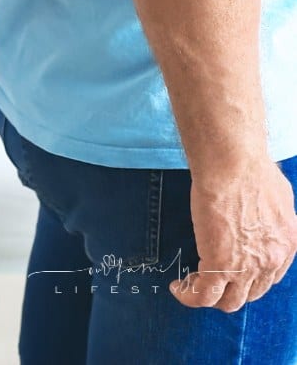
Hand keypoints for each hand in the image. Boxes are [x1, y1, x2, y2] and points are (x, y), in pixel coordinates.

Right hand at [171, 160, 296, 310]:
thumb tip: (261, 213)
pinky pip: (203, 295)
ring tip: (192, 285)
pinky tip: (179, 287)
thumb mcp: (277, 194)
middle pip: (251, 292)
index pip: (270, 275)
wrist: (233, 164)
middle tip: (212, 278)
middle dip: (232, 289)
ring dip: (211, 297)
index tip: (234, 270)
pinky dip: (190, 296)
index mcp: (286, 244)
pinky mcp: (220, 266)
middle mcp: (271, 262)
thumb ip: (271, 213)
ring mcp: (246, 267)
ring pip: (228, 301)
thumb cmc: (250, 166)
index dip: (250, 276)